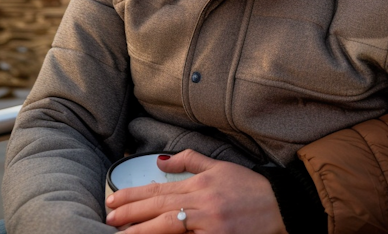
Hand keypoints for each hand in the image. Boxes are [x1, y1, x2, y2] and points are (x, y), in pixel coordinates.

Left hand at [105, 149, 287, 233]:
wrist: (279, 206)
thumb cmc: (249, 187)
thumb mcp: (220, 167)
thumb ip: (190, 161)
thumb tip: (162, 161)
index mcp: (200, 183)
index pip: (159, 190)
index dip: (133, 195)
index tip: (113, 199)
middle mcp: (201, 202)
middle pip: (159, 208)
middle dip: (131, 213)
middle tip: (109, 217)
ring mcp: (209, 223)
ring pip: (168, 226)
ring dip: (143, 230)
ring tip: (121, 233)